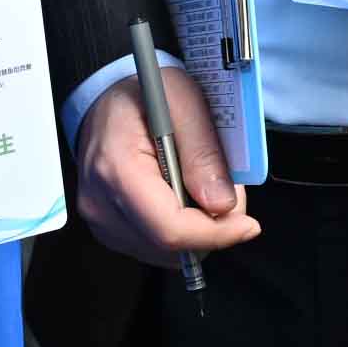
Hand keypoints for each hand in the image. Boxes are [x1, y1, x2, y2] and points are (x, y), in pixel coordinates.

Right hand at [71, 76, 260, 268]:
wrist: (106, 99)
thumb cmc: (142, 93)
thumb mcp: (184, 100)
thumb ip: (204, 152)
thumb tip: (222, 204)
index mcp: (117, 169)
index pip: (169, 227)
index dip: (215, 233)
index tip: (247, 225)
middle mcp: (101, 202)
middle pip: (169, 245)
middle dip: (210, 228)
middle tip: (226, 191)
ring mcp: (100, 219)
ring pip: (164, 253)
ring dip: (195, 231)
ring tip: (199, 187)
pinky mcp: (108, 228)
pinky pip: (152, 247)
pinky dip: (178, 231)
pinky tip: (181, 198)